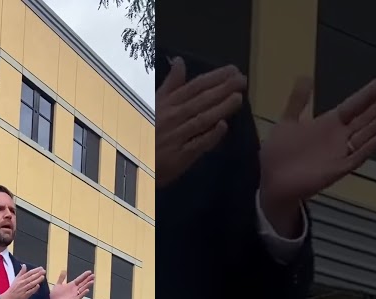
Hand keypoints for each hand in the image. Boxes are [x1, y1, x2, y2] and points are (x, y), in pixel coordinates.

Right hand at [0, 265, 46, 298]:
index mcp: (20, 278)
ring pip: (31, 283)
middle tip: (44, 271)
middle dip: (38, 274)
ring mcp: (23, 289)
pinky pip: (30, 291)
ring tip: (43, 277)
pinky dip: (34, 288)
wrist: (8, 298)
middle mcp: (22, 283)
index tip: (41, 268)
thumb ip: (21, 272)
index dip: (35, 270)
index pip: (29, 273)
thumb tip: (24, 265)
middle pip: (31, 277)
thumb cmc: (13, 288)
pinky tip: (38, 286)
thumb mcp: (16, 279)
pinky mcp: (24, 295)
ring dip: (37, 280)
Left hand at [48, 270, 94, 298]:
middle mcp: (74, 289)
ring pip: (83, 289)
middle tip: (93, 275)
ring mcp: (74, 294)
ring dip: (87, 285)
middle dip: (88, 279)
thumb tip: (63, 270)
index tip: (89, 272)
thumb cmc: (55, 294)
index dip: (84, 275)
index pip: (79, 279)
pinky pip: (79, 296)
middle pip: (83, 283)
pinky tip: (87, 290)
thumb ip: (61, 278)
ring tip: (92, 281)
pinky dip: (83, 293)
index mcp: (71, 285)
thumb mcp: (58, 284)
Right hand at [158, 57, 246, 186]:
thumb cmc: (146, 130)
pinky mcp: (179, 157)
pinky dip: (210, 135)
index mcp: (167, 103)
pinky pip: (197, 144)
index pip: (195, 86)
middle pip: (201, 100)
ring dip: (220, 108)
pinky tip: (223, 127)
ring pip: (201, 120)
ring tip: (238, 98)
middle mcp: (172, 117)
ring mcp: (176, 137)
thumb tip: (179, 60)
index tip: (233, 70)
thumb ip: (170, 84)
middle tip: (243, 80)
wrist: (133, 161)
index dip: (215, 77)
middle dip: (223, 89)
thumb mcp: (154, 103)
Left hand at [258, 76, 375, 223]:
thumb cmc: (279, 153)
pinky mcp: (335, 170)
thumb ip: (297, 101)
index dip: (369, 94)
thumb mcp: (286, 122)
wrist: (271, 180)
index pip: (354, 105)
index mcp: (328, 123)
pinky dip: (366, 150)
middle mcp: (338, 137)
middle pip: (364, 118)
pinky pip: (354, 159)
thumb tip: (305, 76)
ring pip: (364, 136)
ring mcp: (339, 154)